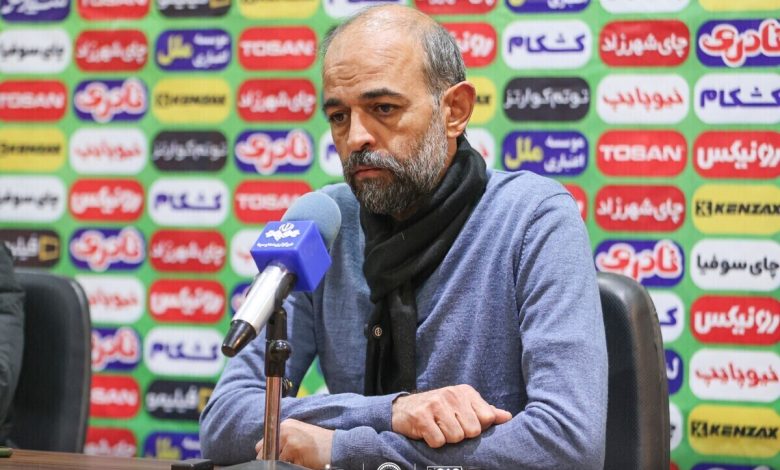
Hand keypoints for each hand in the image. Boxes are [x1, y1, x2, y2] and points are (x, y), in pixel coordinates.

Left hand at [255, 419, 332, 468]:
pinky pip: (282, 464)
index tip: (279, 458)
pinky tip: (303, 460)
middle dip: (271, 459)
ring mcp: (288, 437)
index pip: (262, 444)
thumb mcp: (299, 437)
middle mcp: (284, 428)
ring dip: (282, 463)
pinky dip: (291, 466)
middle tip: (290, 459)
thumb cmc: (321, 444)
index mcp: (285, 425)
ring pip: (271, 459)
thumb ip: (284, 441)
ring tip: (299, 459)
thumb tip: (265, 454)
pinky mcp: (293, 446)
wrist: (338, 446)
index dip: (268, 454)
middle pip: (262, 451)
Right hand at [391, 384, 512, 447]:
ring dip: (446, 439)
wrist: (403, 409)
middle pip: (473, 430)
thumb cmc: (438, 410)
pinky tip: (428, 432)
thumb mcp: (462, 406)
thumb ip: (484, 411)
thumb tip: (507, 417)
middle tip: (449, 427)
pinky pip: (438, 441)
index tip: (465, 424)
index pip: (488, 417)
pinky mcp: (421, 417)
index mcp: (465, 392)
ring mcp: (436, 404)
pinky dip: (433, 442)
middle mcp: (451, 394)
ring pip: (456, 437)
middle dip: (462, 435)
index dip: (478, 427)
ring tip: (438, 429)